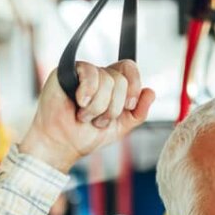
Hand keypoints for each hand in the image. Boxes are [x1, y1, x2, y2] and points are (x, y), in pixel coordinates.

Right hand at [19, 60, 154, 172]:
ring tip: (84, 116)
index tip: (129, 106)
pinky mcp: (67, 71)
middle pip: (120, 78)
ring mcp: (82, 72)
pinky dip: (88, 93)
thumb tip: (151, 92)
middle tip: (97, 120)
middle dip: (113, 107)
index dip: (134, 85)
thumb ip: (138, 112)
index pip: (129, 68)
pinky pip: (89, 72)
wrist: (63, 145)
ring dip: (98, 106)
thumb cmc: (85, 136)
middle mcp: (98, 75)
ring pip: (106, 79)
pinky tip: (79, 103)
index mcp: (111, 85)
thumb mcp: (120, 127)